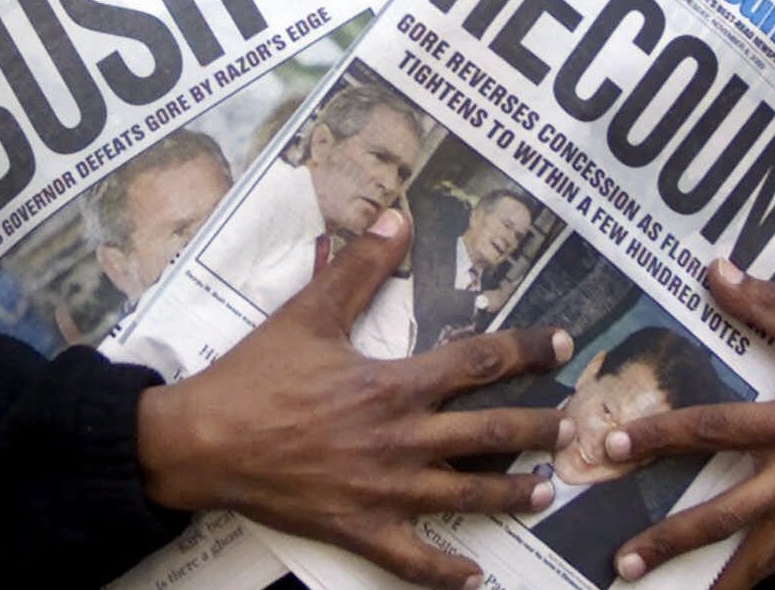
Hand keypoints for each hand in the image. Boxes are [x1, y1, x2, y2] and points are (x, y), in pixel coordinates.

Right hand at [137, 210, 572, 589]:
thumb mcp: (308, 313)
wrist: (202, 443)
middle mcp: (399, 439)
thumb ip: (358, 268)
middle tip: (572, 427)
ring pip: (464, 496)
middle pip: (488, 433)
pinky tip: (473, 576)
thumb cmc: (254, 377)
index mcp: (393, 384)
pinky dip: (444, 571)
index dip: (526, 351)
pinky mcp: (358, 528)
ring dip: (511, 495)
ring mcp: (382, 490)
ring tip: (548, 493)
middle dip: (536, 429)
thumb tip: (395, 220)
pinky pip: (411, 559)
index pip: (477, 362)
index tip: (563, 346)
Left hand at [605, 261, 774, 589]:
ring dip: (709, 575)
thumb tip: (714, 269)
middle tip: (622, 559)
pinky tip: (718, 587)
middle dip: (672, 538)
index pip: (717, 430)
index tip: (616, 444)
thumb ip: (768, 303)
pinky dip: (750, 572)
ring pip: (757, 551)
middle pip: (728, 515)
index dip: (663, 437)